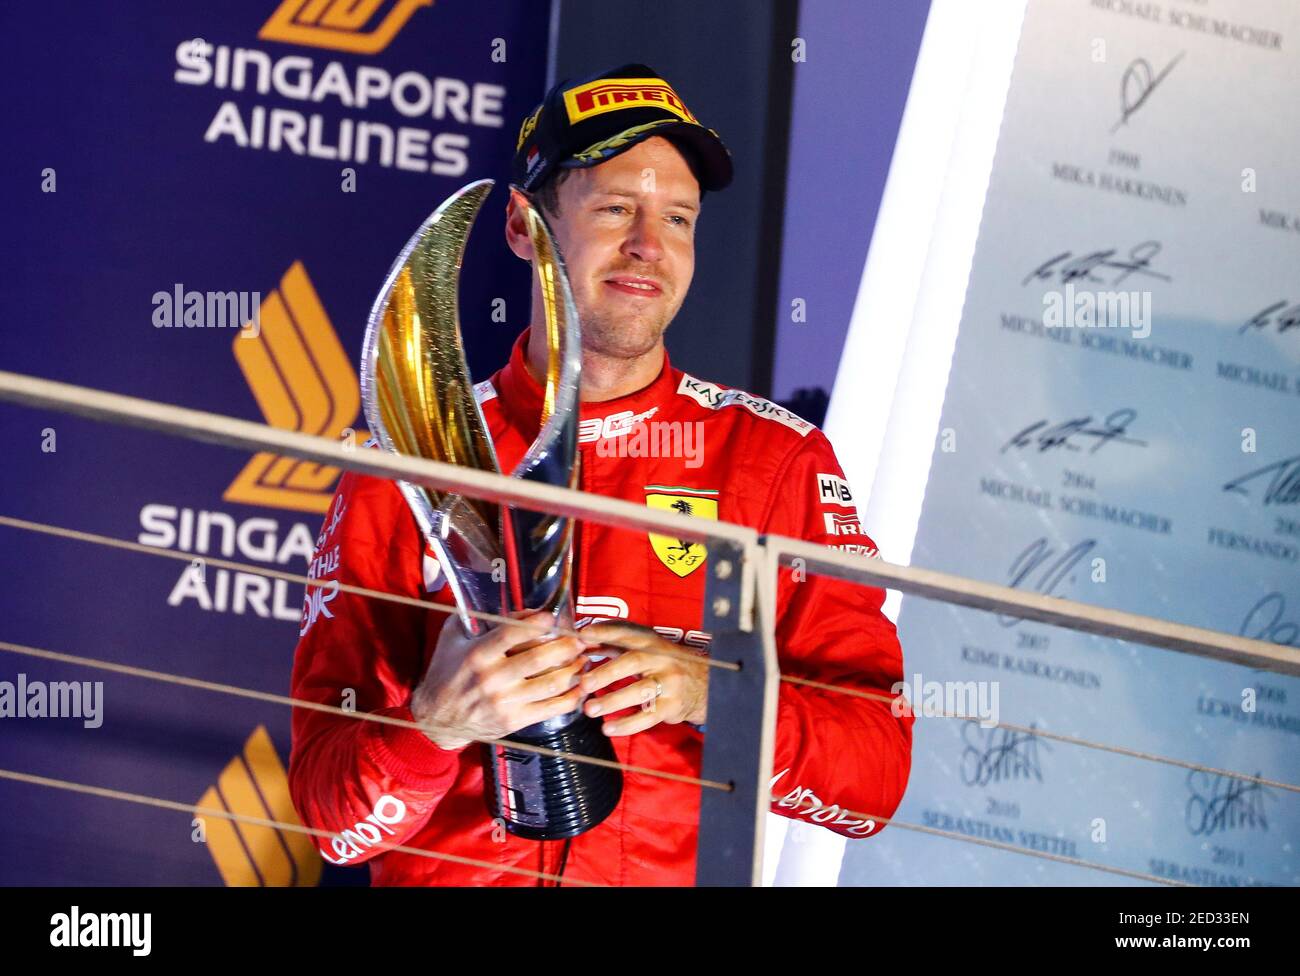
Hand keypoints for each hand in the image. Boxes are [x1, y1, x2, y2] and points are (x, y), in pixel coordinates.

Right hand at [410, 611, 590, 750]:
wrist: (436, 719)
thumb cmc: (446, 672)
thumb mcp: (452, 638)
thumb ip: (475, 616)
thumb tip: (504, 599)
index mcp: (477, 655)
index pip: (510, 634)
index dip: (535, 623)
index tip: (552, 616)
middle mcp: (491, 679)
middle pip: (539, 659)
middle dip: (566, 646)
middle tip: (581, 638)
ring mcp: (504, 703)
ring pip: (550, 684)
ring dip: (574, 670)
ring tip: (584, 659)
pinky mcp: (514, 721)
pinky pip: (551, 709)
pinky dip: (571, 697)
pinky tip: (580, 687)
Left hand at [578, 622, 708, 735]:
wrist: (705, 684)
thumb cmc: (666, 665)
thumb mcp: (646, 650)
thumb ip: (615, 646)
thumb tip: (583, 643)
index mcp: (652, 643)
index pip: (627, 634)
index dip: (605, 633)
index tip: (583, 634)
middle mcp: (662, 660)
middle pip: (633, 663)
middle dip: (607, 673)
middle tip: (585, 683)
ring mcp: (669, 683)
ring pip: (640, 691)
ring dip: (613, 701)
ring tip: (590, 709)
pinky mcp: (672, 706)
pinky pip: (647, 717)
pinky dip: (626, 724)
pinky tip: (608, 728)